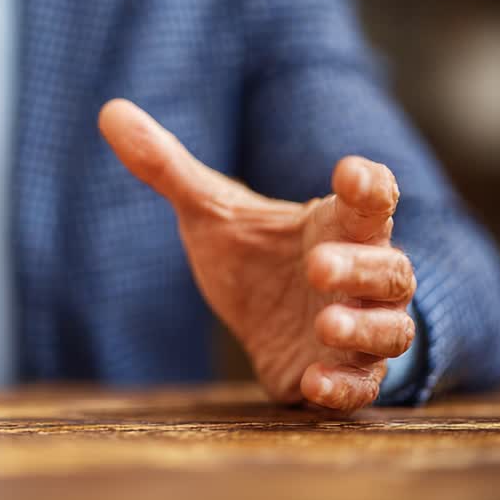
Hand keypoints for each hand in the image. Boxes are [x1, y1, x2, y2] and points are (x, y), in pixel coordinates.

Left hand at [99, 99, 415, 412]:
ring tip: (325, 324)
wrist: (265, 320)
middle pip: (390, 270)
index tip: (350, 173)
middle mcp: (362, 277)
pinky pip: (359, 387)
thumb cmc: (253, 254)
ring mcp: (358, 330)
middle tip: (317, 266)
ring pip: (390, 331)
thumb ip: (167, 166)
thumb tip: (109, 111)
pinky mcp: (340, 377)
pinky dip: (343, 388)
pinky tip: (312, 385)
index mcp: (337, 225)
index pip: (371, 199)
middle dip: (361, 268)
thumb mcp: (208, 211)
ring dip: (363, 329)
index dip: (368, 185)